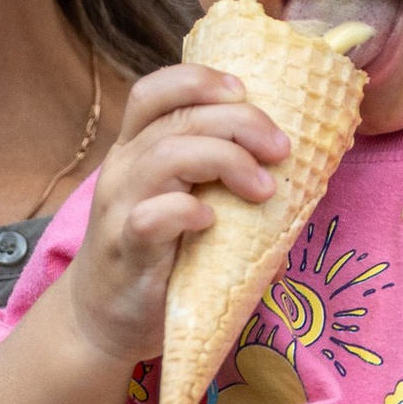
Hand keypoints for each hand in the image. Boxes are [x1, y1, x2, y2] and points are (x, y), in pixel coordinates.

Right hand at [64, 65, 289, 365]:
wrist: (106, 322)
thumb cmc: (158, 261)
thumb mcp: (185, 211)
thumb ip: (223, 189)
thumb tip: (296, 189)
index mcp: (136, 150)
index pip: (156, 92)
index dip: (200, 81)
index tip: (245, 92)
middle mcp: (123, 169)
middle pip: (178, 117)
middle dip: (239, 122)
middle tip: (280, 149)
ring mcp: (121, 208)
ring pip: (166, 154)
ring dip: (226, 160)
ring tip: (262, 189)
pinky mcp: (126, 249)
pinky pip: (152, 217)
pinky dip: (187, 212)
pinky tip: (212, 223)